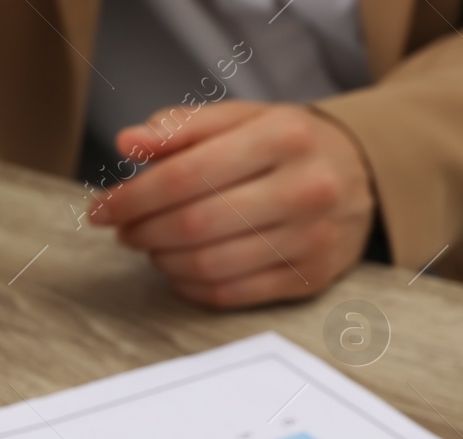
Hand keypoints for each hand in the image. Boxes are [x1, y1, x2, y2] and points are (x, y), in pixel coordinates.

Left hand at [89, 102, 374, 307]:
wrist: (361, 174)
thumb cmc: (284, 146)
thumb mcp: (240, 119)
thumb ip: (180, 129)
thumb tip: (127, 142)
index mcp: (284, 136)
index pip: (185, 175)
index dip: (132, 198)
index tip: (100, 209)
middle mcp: (306, 187)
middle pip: (193, 224)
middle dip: (142, 231)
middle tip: (123, 230)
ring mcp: (312, 237)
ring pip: (207, 264)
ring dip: (161, 260)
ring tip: (150, 245)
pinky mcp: (310, 277)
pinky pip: (228, 295)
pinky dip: (188, 286)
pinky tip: (177, 269)